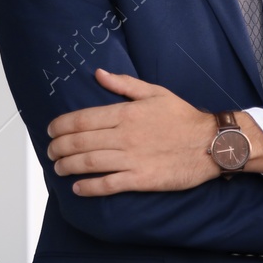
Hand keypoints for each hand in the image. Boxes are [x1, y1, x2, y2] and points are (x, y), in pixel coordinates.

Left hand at [47, 69, 217, 196]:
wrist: (212, 143)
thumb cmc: (184, 118)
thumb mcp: (155, 92)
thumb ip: (124, 84)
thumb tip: (99, 74)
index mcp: (126, 113)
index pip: (82, 118)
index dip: (60, 125)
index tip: (50, 130)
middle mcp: (125, 135)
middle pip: (79, 141)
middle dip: (58, 147)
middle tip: (50, 152)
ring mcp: (132, 158)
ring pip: (89, 162)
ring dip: (67, 166)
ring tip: (58, 168)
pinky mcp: (141, 179)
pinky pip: (108, 184)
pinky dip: (89, 188)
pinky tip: (77, 188)